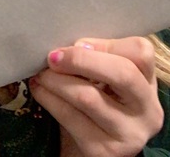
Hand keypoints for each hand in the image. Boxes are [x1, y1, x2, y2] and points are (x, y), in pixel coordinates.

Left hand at [29, 36, 163, 156]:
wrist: (93, 144)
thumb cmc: (100, 99)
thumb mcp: (108, 77)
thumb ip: (99, 57)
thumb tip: (74, 46)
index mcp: (149, 83)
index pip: (141, 53)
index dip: (107, 44)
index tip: (78, 43)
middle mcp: (147, 111)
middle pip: (122, 73)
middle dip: (81, 60)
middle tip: (53, 56)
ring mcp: (128, 134)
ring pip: (88, 97)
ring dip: (57, 81)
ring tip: (41, 73)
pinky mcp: (103, 151)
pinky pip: (70, 117)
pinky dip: (49, 99)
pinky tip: (39, 89)